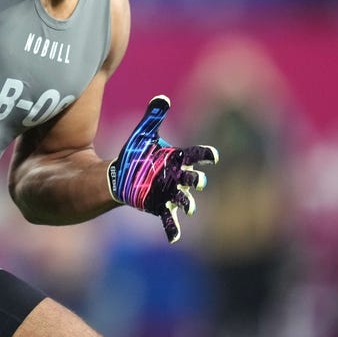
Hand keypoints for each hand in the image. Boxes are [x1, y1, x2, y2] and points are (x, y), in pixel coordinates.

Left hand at [108, 95, 217, 242]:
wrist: (123, 175)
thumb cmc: (137, 154)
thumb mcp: (143, 134)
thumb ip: (154, 116)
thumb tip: (161, 98)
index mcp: (176, 159)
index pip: (195, 155)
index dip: (205, 155)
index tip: (213, 156)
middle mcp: (177, 176)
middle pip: (192, 178)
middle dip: (197, 180)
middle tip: (200, 181)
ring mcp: (169, 192)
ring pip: (183, 199)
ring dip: (188, 204)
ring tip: (191, 209)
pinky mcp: (159, 206)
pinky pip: (168, 219)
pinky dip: (172, 229)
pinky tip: (174, 238)